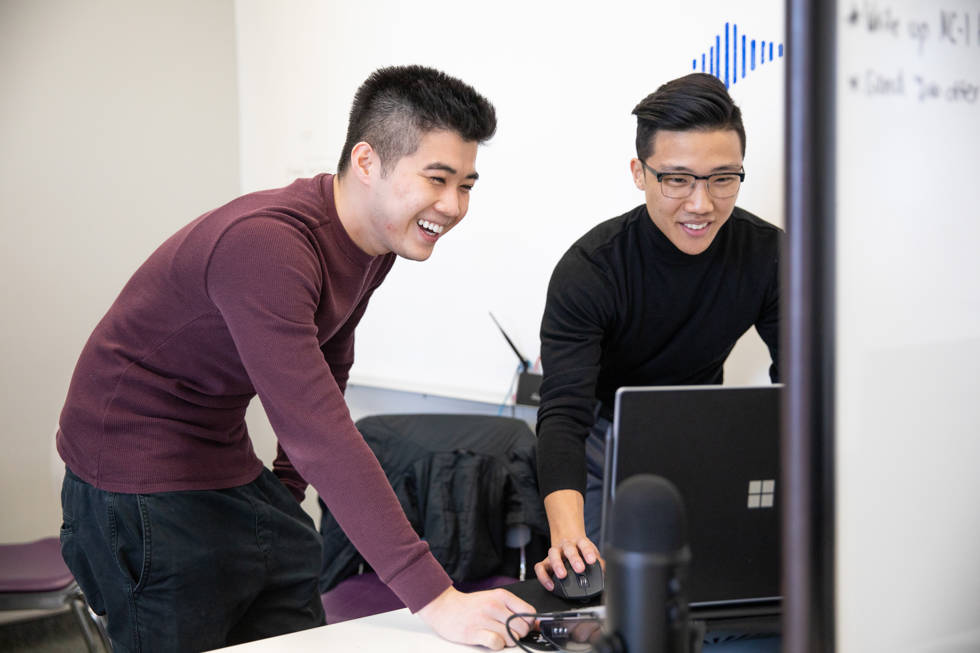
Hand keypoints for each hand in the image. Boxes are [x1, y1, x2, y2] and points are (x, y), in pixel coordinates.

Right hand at [417, 585, 535, 649]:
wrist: (444, 607)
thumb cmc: (471, 606)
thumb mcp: (494, 600)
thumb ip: (514, 609)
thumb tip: (535, 623)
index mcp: (501, 596)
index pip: (529, 613)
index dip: (528, 623)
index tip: (521, 626)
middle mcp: (494, 606)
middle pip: (522, 628)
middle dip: (518, 635)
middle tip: (507, 633)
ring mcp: (484, 619)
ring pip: (511, 638)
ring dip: (506, 641)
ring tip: (496, 635)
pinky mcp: (474, 632)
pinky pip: (496, 643)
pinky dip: (496, 645)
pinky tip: (490, 640)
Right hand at [533, 535, 602, 590]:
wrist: (567, 539)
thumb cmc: (581, 549)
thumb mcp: (592, 552)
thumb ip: (599, 562)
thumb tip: (604, 573)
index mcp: (579, 542)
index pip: (584, 544)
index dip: (588, 552)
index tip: (592, 560)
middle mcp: (566, 545)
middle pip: (569, 548)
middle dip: (574, 558)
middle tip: (579, 568)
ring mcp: (555, 552)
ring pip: (553, 554)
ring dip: (557, 564)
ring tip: (562, 575)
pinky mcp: (545, 561)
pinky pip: (540, 567)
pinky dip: (543, 576)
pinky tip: (550, 585)